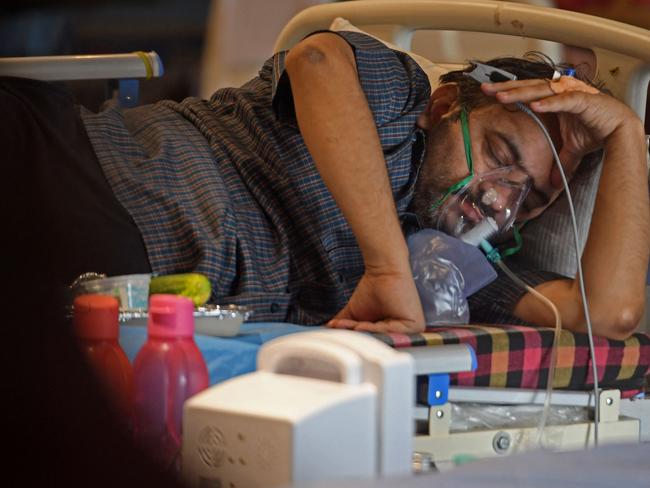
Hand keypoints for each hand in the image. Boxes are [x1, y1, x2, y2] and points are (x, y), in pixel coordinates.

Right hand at [327, 268, 424, 332]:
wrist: (383, 270)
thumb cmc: (372, 288)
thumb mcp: (356, 314)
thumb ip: (345, 327)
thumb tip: (329, 334)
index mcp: (394, 333)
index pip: (373, 342)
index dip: (355, 340)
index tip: (338, 335)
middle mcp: (405, 334)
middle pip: (378, 341)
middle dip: (357, 337)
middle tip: (340, 333)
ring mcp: (412, 331)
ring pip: (382, 338)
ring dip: (362, 333)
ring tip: (349, 326)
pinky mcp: (415, 325)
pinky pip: (390, 332)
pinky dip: (372, 329)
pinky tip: (359, 326)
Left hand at [481, 77, 641, 166]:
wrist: (622, 130)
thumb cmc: (598, 129)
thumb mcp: (571, 148)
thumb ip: (560, 162)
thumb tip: (552, 183)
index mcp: (555, 98)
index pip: (527, 92)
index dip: (508, 91)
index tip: (489, 93)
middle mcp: (561, 92)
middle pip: (528, 87)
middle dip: (506, 87)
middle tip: (485, 88)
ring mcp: (572, 94)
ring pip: (541, 90)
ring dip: (521, 93)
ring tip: (502, 96)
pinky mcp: (584, 100)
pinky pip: (564, 101)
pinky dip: (549, 102)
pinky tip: (534, 104)